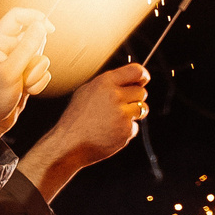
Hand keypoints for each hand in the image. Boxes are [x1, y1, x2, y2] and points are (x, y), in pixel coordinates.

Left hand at [0, 8, 54, 151]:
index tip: (50, 28)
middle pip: (34, 37)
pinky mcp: (26, 75)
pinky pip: (43, 72)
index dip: (35, 17)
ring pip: (41, 57)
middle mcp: (8, 49)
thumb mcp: (9, 72)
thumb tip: (41, 26)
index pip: (18, 17)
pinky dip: (38, 83)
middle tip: (25, 71)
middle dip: (36, 56)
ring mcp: (18, 63)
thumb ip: (26, 48)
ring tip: (23, 85)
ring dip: (37, 73)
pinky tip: (27, 92)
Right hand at [19, 62, 149, 200]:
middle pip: (141, 91)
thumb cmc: (76, 119)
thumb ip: (107, 84)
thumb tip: (127, 80)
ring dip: (134, 113)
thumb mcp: (86, 92)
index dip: (143, 75)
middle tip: (121, 107)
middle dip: (135, 98)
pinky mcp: (126, 130)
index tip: (144, 79)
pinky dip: (126, 130)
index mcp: (105, 83)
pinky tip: (111, 131)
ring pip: (143, 108)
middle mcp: (115, 96)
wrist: (70, 143)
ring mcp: (122, 114)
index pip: (136, 71)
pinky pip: (135, 126)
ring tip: (116, 119)